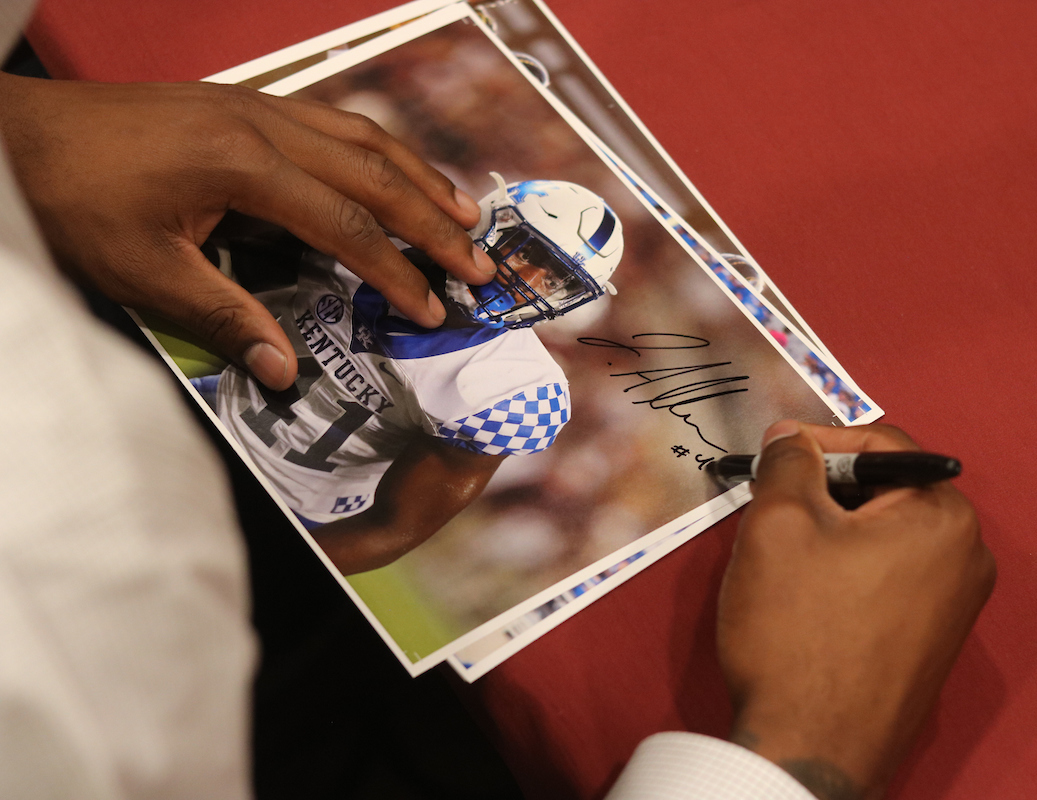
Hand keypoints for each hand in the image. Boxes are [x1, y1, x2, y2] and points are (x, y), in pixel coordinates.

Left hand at [0, 74, 497, 389]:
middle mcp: (264, 124)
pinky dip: (379, 148)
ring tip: (466, 211)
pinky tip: (396, 168)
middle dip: (435, 222)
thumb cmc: (72, 199)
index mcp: (244, 166)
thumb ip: (223, 317)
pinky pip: (335, 119)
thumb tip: (286, 370)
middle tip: (482, 262)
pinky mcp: (244, 101)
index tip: (436, 309)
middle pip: (376, 173)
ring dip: (419, 175)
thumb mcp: (141, 272)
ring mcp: (256, 104)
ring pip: (364, 135)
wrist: (17, 133)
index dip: (399, 272)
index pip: (347, 226)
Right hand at [718, 421, 994, 799]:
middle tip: (769, 503)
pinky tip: (805, 596)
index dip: (818, 441)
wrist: (813, 751)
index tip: (770, 452)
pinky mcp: (932, 645)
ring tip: (782, 554)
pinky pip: (888, 580)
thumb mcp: (778, 524)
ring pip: (883, 537)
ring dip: (832, 532)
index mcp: (944, 517)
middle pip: (886, 490)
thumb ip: (789, 463)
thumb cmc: (797, 631)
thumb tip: (792, 437)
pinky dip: (847, 572)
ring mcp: (955, 608)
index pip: (882, 443)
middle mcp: (968, 558)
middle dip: (824, 489)